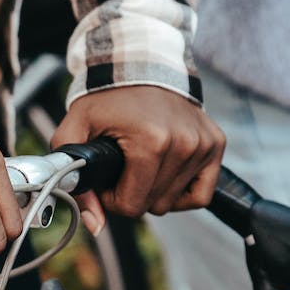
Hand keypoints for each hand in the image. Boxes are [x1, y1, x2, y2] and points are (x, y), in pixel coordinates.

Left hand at [51, 86, 224, 233]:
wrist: (139, 65)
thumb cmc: (104, 99)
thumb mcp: (73, 131)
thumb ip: (73, 177)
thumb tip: (95, 224)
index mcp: (151, 142)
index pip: (132, 205)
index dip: (111, 199)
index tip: (105, 178)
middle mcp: (184, 143)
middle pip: (153, 205)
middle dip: (131, 194)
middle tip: (121, 168)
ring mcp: (203, 144)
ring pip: (175, 202)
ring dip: (154, 191)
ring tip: (139, 164)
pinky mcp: (215, 143)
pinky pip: (201, 193)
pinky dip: (181, 192)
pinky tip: (164, 176)